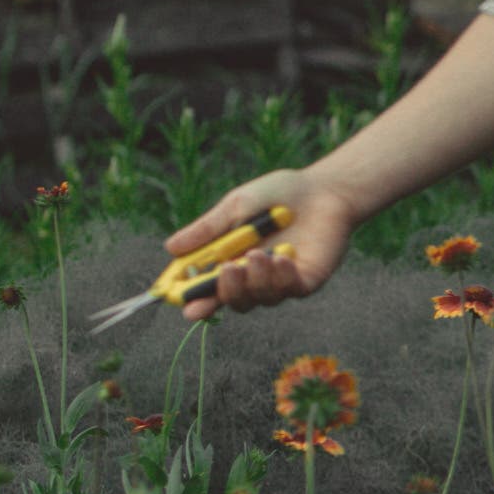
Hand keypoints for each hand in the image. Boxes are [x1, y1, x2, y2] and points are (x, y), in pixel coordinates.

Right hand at [166, 169, 358, 322]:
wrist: (323, 188)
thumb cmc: (277, 195)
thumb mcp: (237, 206)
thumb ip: (208, 229)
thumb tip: (170, 248)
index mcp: (231, 261)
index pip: (208, 291)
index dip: (195, 302)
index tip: (186, 306)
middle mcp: (254, 277)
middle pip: (234, 302)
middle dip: (227, 291)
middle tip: (228, 269)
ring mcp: (281, 281)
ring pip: (261, 298)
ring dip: (255, 279)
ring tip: (258, 253)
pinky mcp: (307, 280)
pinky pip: (290, 290)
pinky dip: (281, 278)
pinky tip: (282, 257)